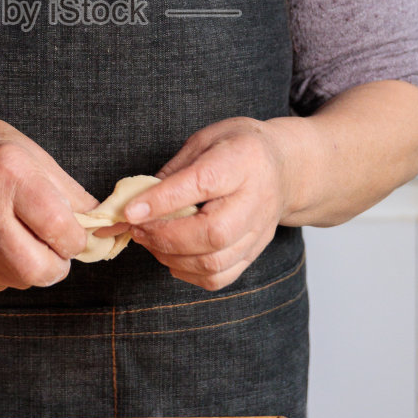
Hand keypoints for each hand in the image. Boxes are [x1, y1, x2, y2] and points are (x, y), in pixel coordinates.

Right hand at [0, 111, 97, 291]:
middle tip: (56, 247)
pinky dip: (9, 270)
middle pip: (37, 268)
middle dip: (57, 264)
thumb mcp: (36, 156)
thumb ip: (71, 195)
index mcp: (10, 174)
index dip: (76, 239)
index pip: (58, 228)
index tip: (74, 233)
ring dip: (33, 268)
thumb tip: (102, 229)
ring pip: (19, 280)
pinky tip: (0, 242)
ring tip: (24, 238)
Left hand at [122, 117, 291, 290]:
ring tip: (150, 240)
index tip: (131, 211)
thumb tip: (139, 200)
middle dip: (165, 237)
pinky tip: (173, 256)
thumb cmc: (239, 148)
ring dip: (171, 257)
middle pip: (212, 233)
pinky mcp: (253, 253)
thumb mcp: (206, 140)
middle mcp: (255, 200)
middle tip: (137, 228)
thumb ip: (175, 170)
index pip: (202, 184)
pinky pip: (220, 277)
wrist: (286, 168)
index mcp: (241, 161)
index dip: (162, 201)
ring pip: (214, 262)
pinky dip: (189, 273)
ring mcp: (257, 232)